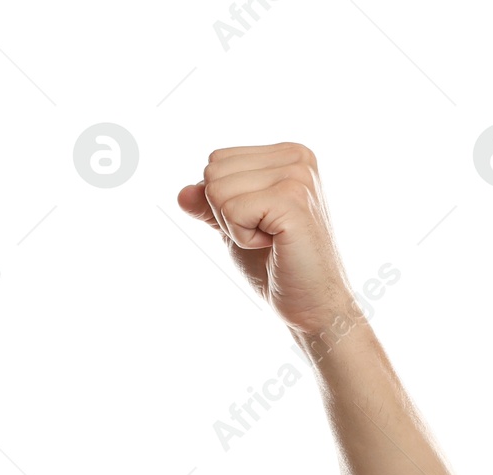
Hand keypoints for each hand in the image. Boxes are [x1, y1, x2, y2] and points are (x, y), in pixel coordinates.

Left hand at [176, 143, 355, 336]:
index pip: (217, 162)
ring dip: (235, 228)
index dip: (222, 203)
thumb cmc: (276, 266)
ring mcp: (297, 175)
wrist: (311, 302)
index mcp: (285, 154)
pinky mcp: (292, 200)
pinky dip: (242, 238)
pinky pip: (232, 211)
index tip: (258, 223)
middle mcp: (295, 156)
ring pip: (218, 191)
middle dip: (225, 214)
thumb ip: (210, 205)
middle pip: (213, 173)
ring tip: (270, 240)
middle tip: (263, 235)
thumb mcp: (235, 227)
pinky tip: (273, 245)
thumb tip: (181, 193)